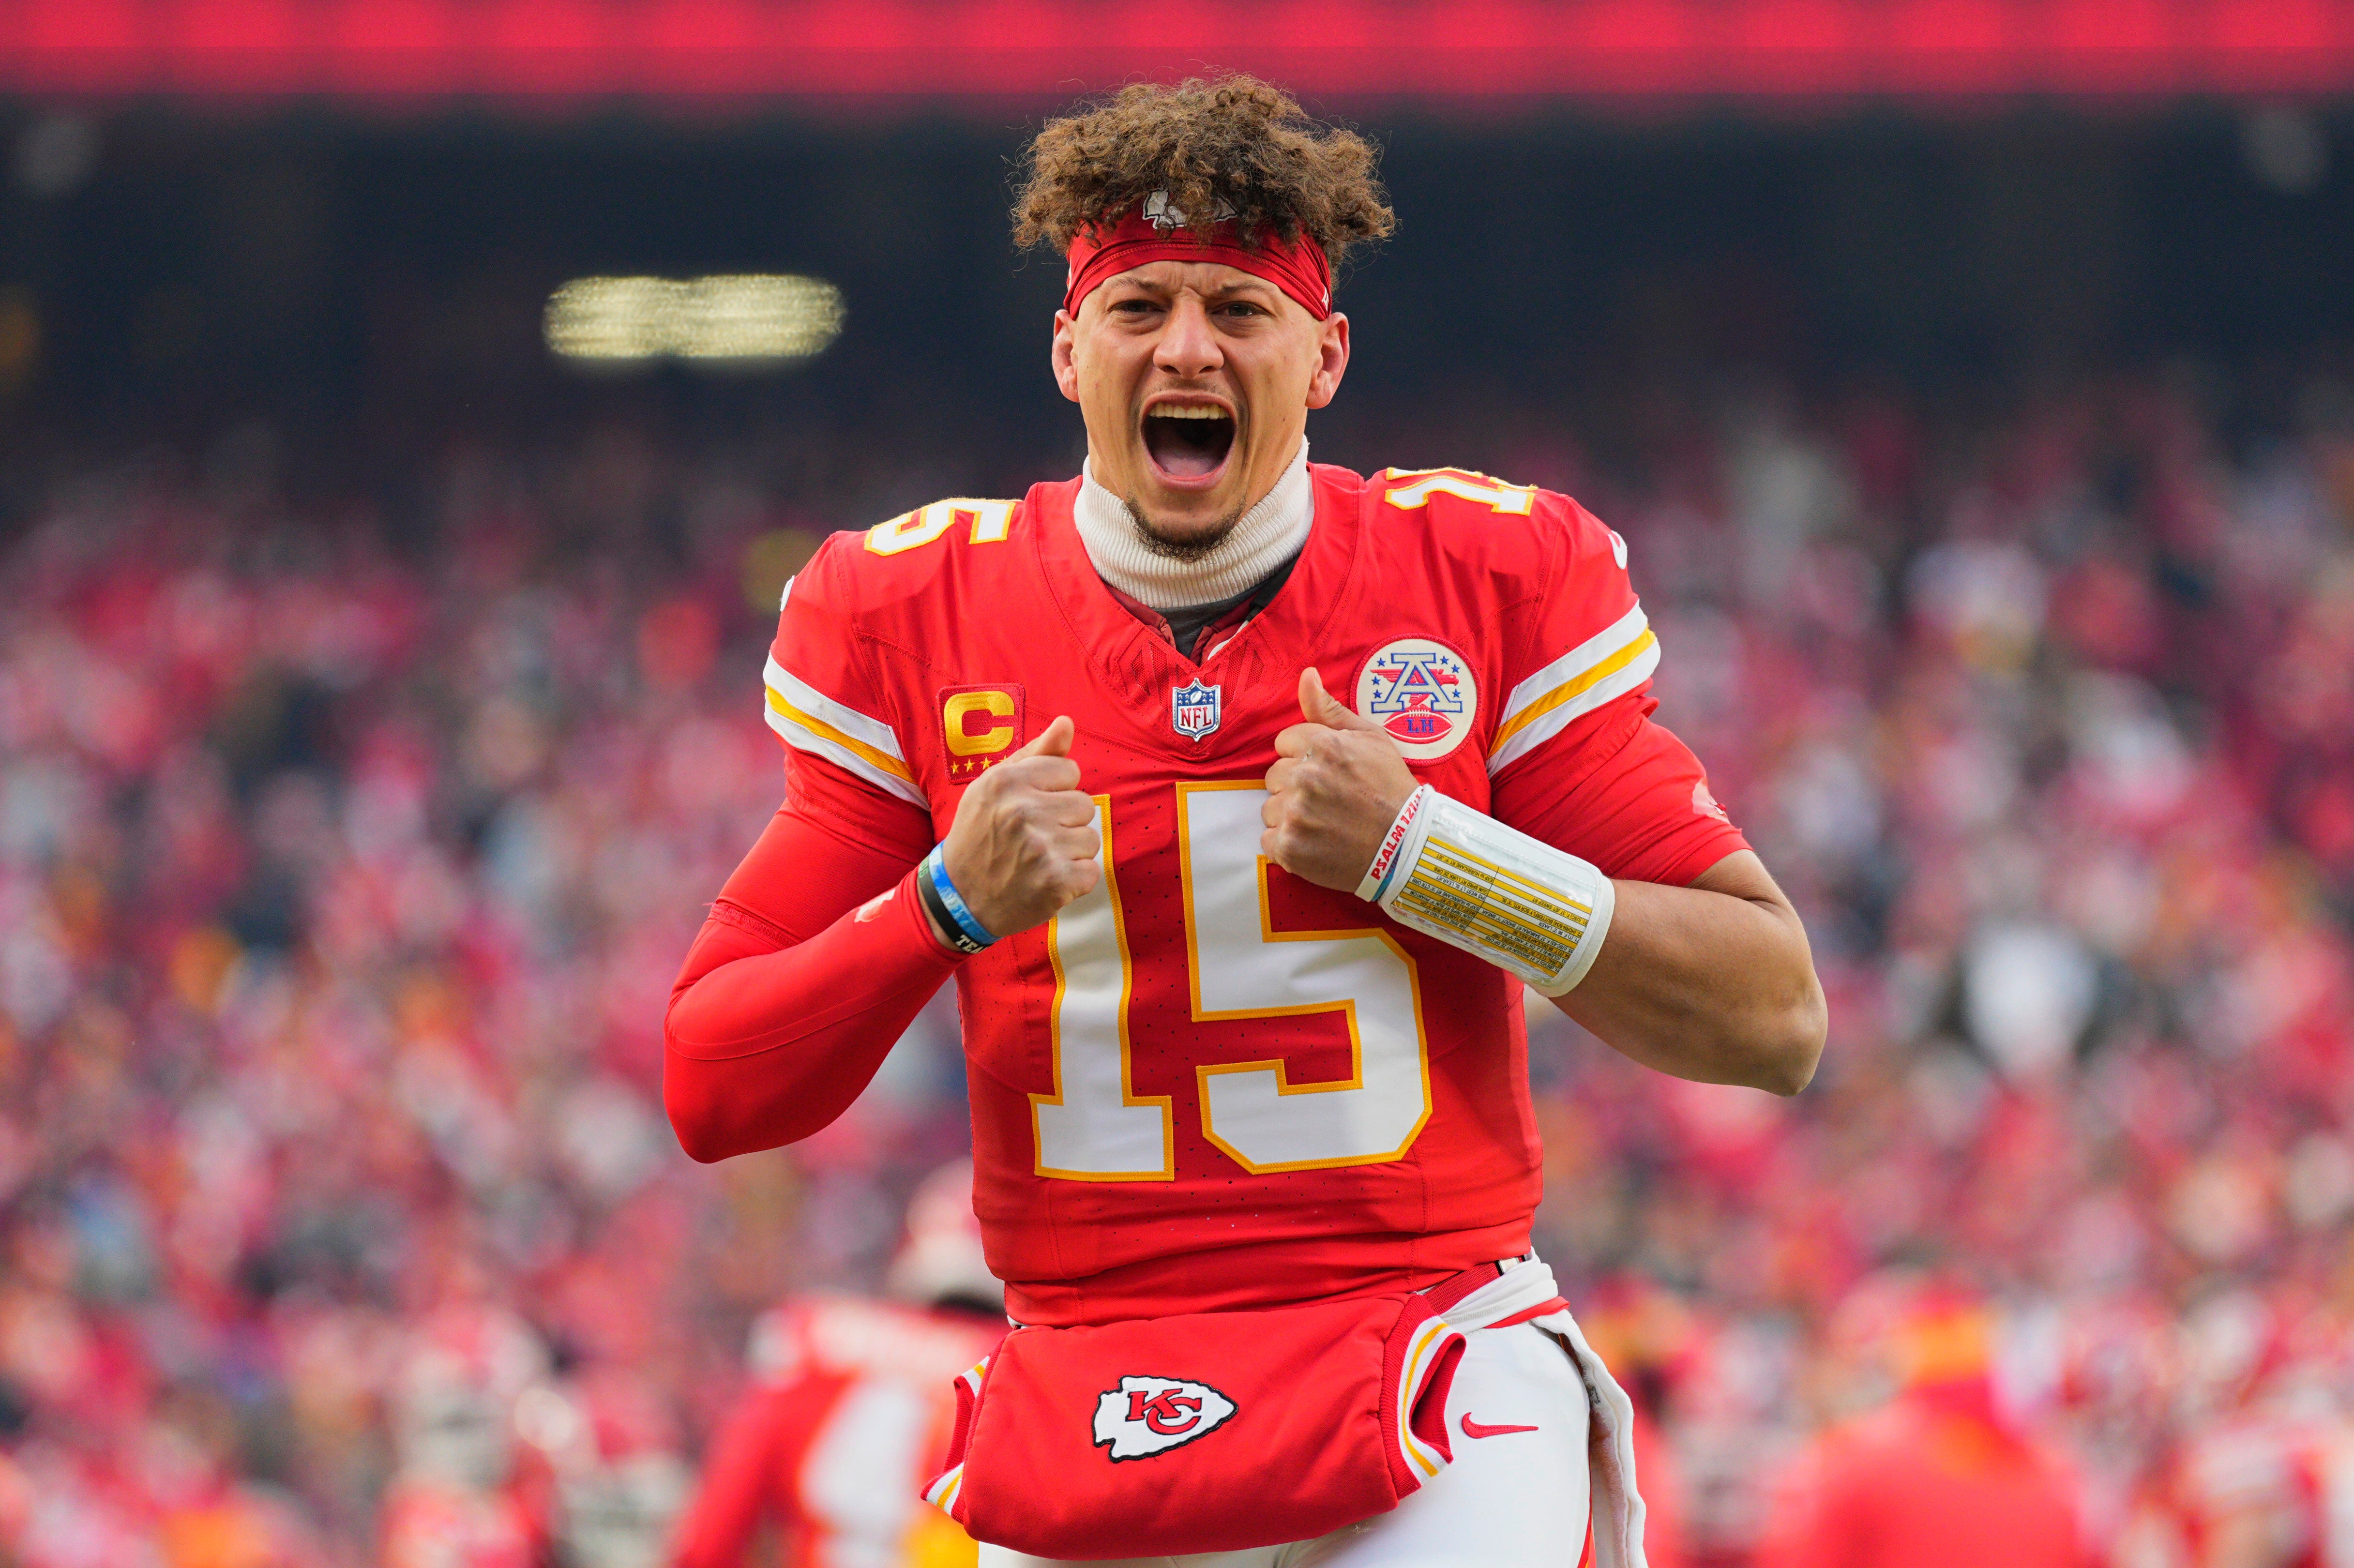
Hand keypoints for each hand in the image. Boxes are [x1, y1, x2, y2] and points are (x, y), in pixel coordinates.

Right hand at [935, 716, 1100, 939]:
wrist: (959, 900)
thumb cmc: (979, 837)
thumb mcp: (994, 787)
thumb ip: (1035, 754)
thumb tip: (1066, 722)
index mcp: (1006, 781)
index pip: (1069, 770)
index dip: (1054, 791)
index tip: (1030, 809)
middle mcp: (1023, 811)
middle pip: (1084, 803)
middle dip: (1065, 821)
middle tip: (1033, 839)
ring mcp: (1041, 848)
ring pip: (1090, 838)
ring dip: (1070, 852)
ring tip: (1038, 860)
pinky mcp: (1056, 881)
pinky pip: (1091, 871)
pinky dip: (1073, 881)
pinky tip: (1045, 881)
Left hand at [1261, 669, 1418, 892]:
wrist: (1407, 846)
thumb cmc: (1391, 789)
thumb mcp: (1370, 738)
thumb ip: (1330, 709)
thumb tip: (1306, 675)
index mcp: (1320, 744)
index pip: (1285, 743)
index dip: (1305, 757)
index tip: (1328, 773)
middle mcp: (1303, 776)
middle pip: (1275, 776)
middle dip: (1295, 785)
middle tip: (1329, 800)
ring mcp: (1295, 813)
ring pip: (1271, 808)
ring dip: (1291, 816)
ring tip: (1324, 823)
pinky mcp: (1289, 847)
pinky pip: (1269, 841)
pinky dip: (1287, 845)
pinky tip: (1315, 843)